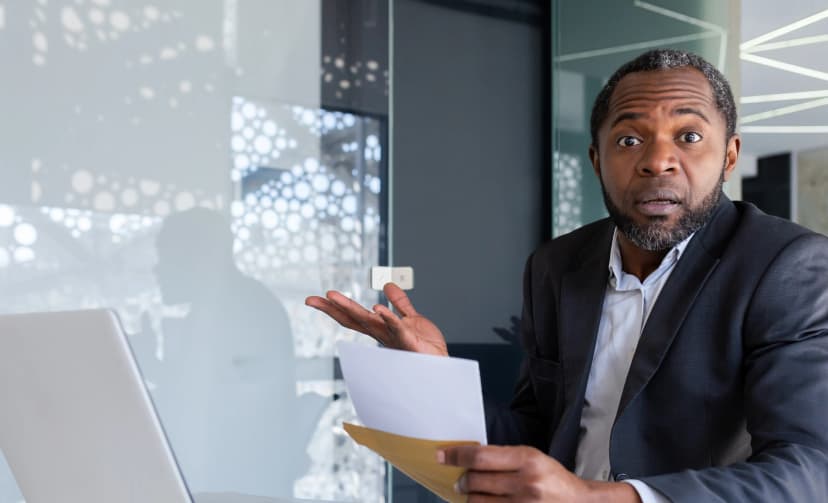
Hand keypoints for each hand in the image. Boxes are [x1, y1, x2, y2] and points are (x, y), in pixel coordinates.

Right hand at [305, 283, 447, 355]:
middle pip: (353, 319)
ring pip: (369, 321)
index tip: (316, 298)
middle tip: (313, 299)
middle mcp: (382, 334)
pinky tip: (377, 308)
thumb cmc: (426, 346)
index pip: (353, 316)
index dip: (335, 307)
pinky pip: (396, 329)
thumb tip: (388, 284)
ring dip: (351, 308)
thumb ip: (400, 302)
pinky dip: (387, 319)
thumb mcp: (410, 318)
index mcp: (380, 328)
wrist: (441, 364)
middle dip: (333, 308)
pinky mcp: (408, 341)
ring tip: (333, 296)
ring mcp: (393, 338)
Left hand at [439, 445, 640, 502]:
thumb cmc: (553, 480)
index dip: (456, 456)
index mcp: (528, 459)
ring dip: (470, 498)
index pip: (480, 456)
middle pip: (475, 480)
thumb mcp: (533, 459)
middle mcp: (525, 483)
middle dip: (462, 480)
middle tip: (460, 480)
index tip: (441, 455)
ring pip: (477, 502)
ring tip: (474, 493)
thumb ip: (504, 458)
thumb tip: (468, 460)